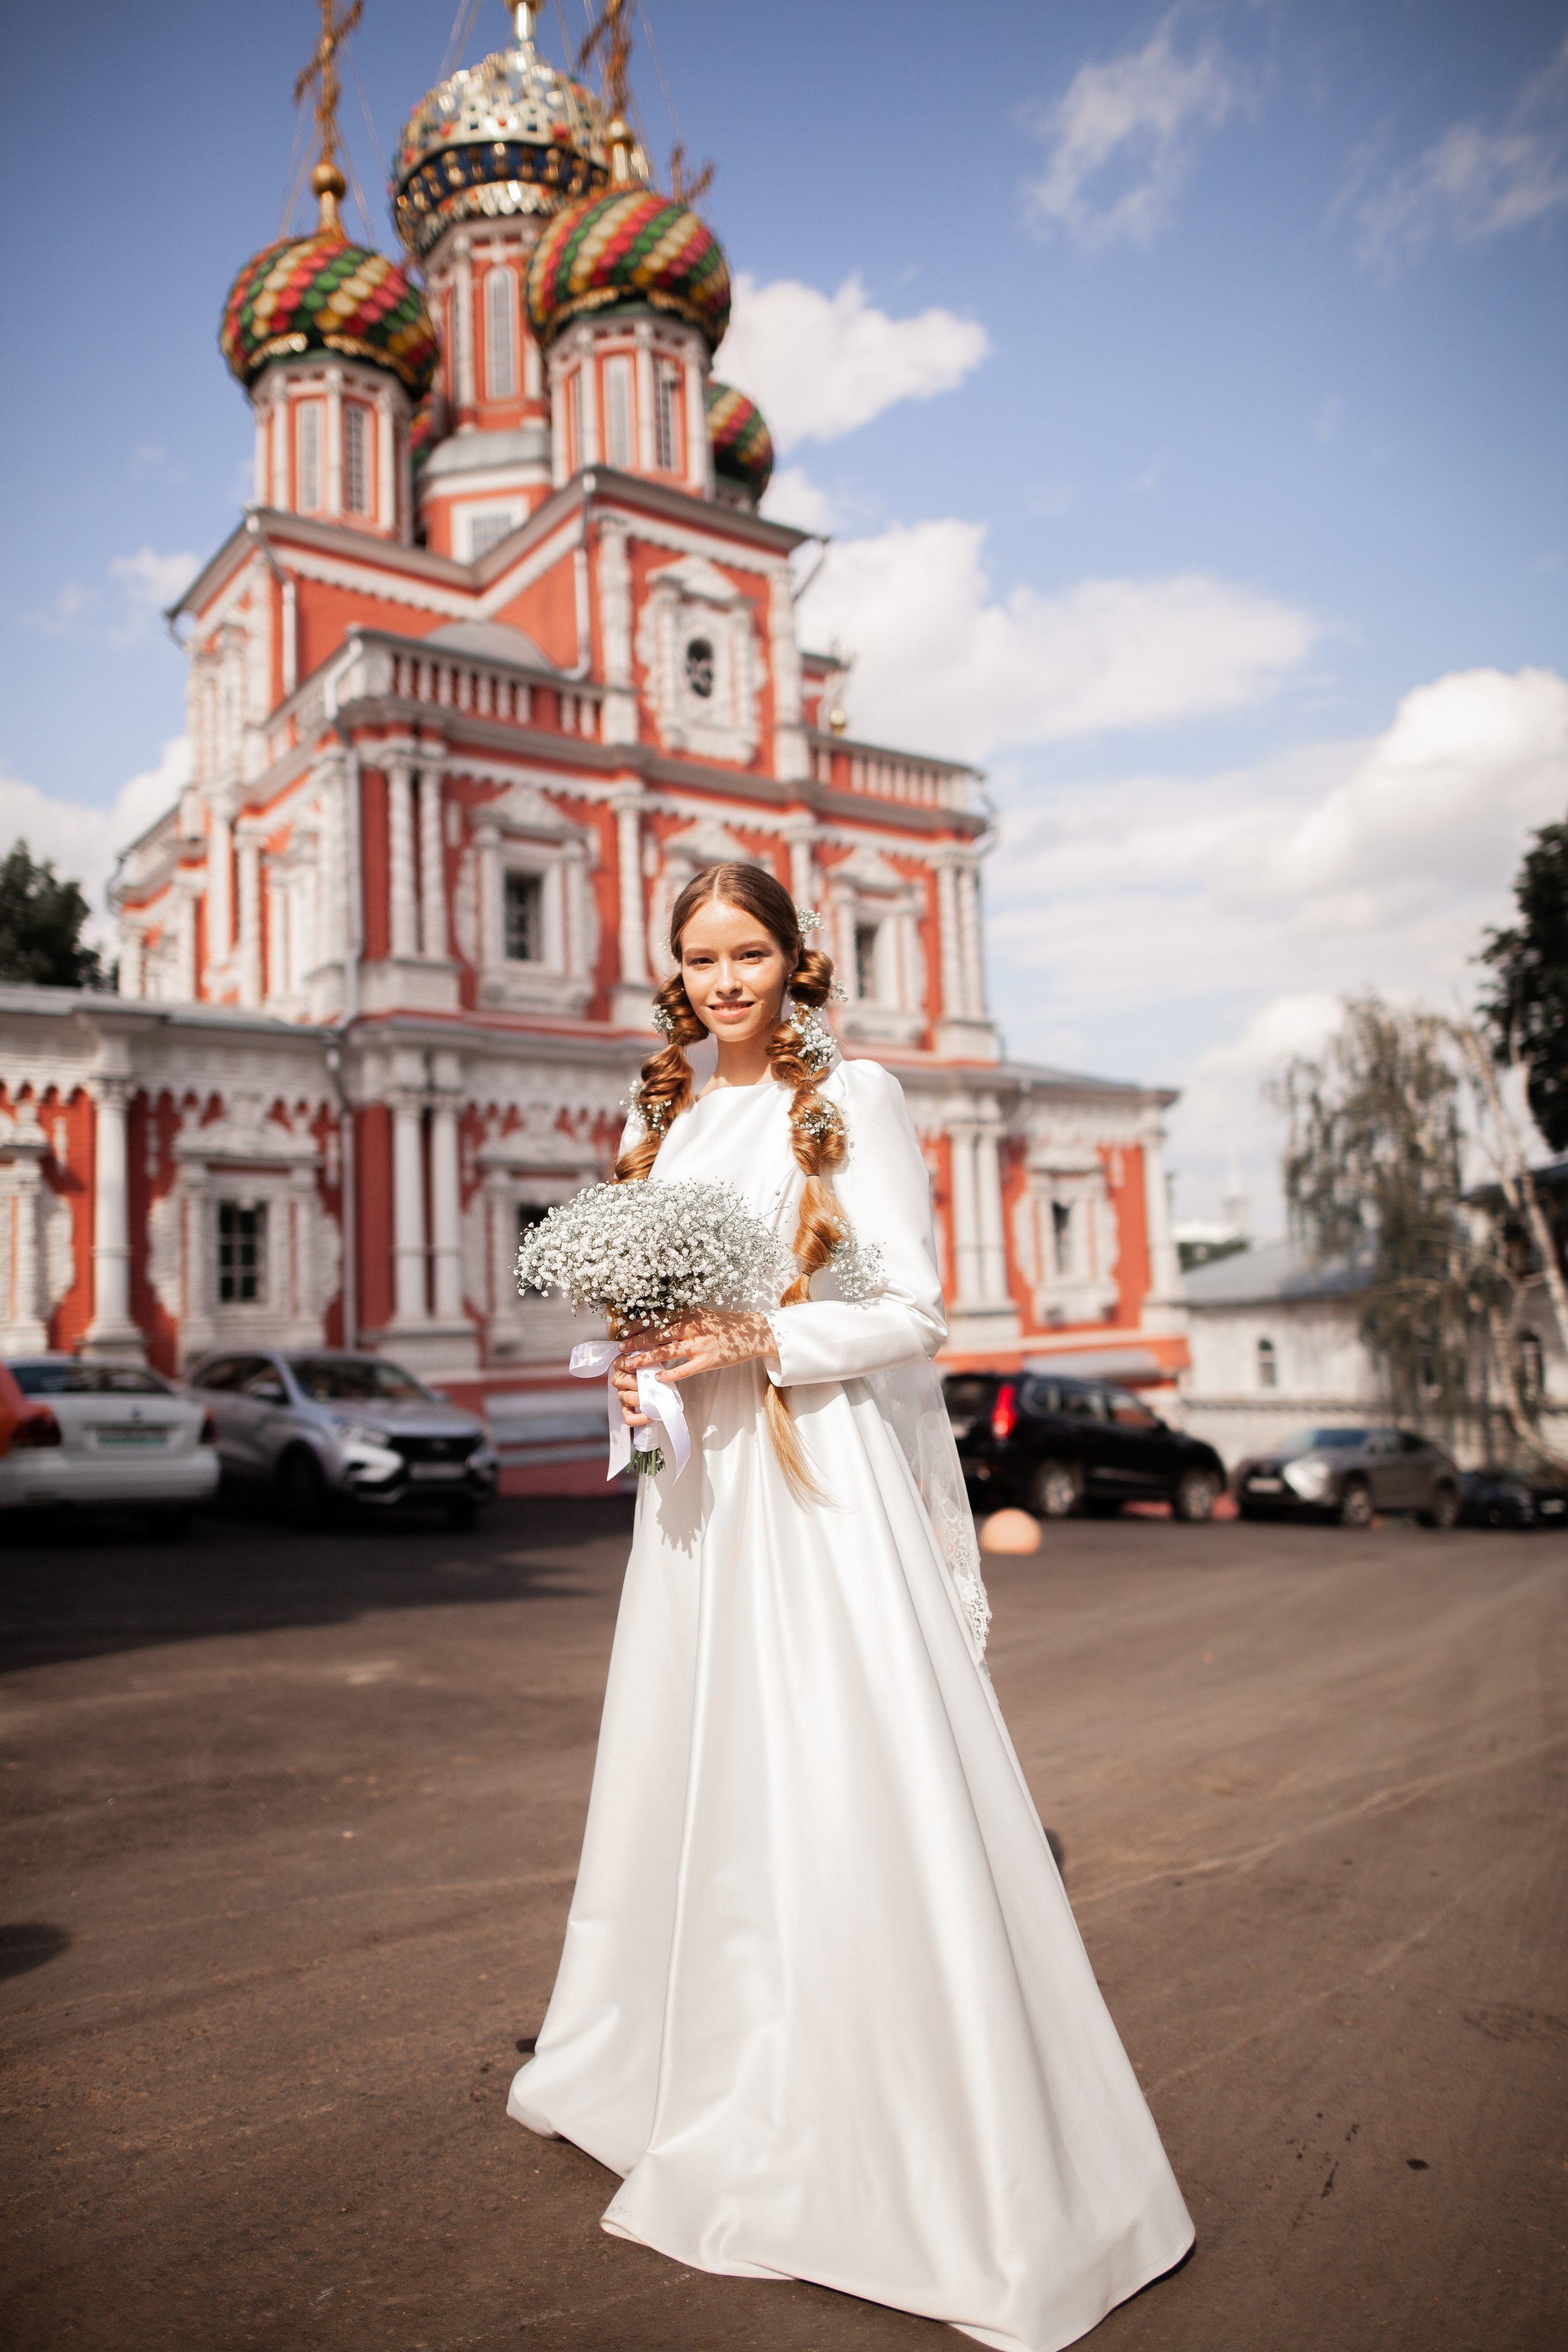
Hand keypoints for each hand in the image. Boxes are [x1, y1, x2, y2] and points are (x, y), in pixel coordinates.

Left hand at [611, 1310, 777, 1426]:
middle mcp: (693, 1326)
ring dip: (647, 1358)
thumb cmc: (725, 1325)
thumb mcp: (703, 1315)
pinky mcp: (709, 1360)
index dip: (638, 1325)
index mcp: (690, 1313)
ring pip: (667, 1351)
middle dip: (636, 1342)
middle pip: (658, 1334)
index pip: (657, 1318)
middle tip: (620, 1350)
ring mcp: (701, 1344)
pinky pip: (685, 1369)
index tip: (623, 1332)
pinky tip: (658, 1378)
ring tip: (632, 1365)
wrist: (753, 1332)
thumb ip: (683, 1318)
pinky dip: (670, 1374)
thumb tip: (657, 1324)